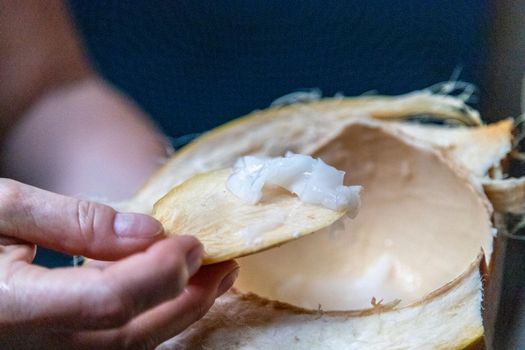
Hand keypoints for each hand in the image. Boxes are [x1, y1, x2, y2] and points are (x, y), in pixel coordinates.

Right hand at [0, 179, 238, 348]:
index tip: (194, 241)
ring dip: (177, 314)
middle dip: (187, 300)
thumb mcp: (2, 206)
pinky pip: (110, 344)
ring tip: (212, 279)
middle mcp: (27, 346)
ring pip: (125, 348)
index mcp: (7, 307)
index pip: (107, 301)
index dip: (160, 273)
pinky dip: (150, 319)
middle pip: (128, 336)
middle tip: (224, 263)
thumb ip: (74, 221)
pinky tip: (170, 293)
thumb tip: (148, 231)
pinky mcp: (47, 348)